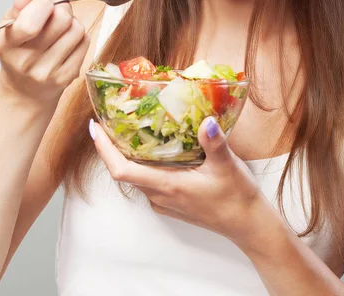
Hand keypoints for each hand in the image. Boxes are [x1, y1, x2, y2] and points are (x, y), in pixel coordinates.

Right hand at [0, 0, 89, 103]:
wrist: (26, 91)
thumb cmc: (19, 53)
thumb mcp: (9, 29)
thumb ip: (17, 10)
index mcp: (8, 45)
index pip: (30, 23)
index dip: (42, 3)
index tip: (42, 1)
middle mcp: (27, 61)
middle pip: (62, 19)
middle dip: (61, 9)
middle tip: (55, 14)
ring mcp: (49, 71)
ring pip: (77, 28)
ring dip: (72, 23)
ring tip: (60, 29)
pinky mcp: (67, 76)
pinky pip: (85, 42)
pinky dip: (78, 37)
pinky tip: (66, 43)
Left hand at [90, 116, 267, 245]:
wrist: (247, 224)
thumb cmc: (236, 198)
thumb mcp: (227, 166)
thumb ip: (214, 143)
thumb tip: (206, 121)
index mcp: (168, 186)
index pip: (122, 170)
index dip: (105, 150)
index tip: (95, 128)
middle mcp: (160, 196)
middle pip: (124, 171)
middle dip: (112, 146)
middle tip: (111, 118)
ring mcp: (165, 201)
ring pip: (136, 176)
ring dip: (128, 154)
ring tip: (129, 127)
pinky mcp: (172, 202)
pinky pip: (149, 181)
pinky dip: (144, 163)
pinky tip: (155, 147)